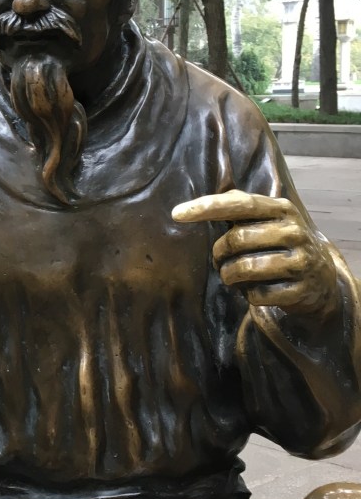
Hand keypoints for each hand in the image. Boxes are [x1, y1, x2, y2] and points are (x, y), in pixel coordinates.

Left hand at [172, 190, 338, 316]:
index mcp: (281, 209)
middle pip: (235, 240)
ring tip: (236, 275)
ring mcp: (301, 261)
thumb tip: (197, 202)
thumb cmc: (279, 245)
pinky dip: (248, 295)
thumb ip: (238, 209)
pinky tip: (257, 289)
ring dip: (230, 276)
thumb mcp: (267, 221)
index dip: (207, 207)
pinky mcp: (300, 289)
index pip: (239, 204)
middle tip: (221, 260)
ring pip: (243, 268)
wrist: (321, 279)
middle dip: (219, 254)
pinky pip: (257, 294)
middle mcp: (294, 231)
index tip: (177, 214)